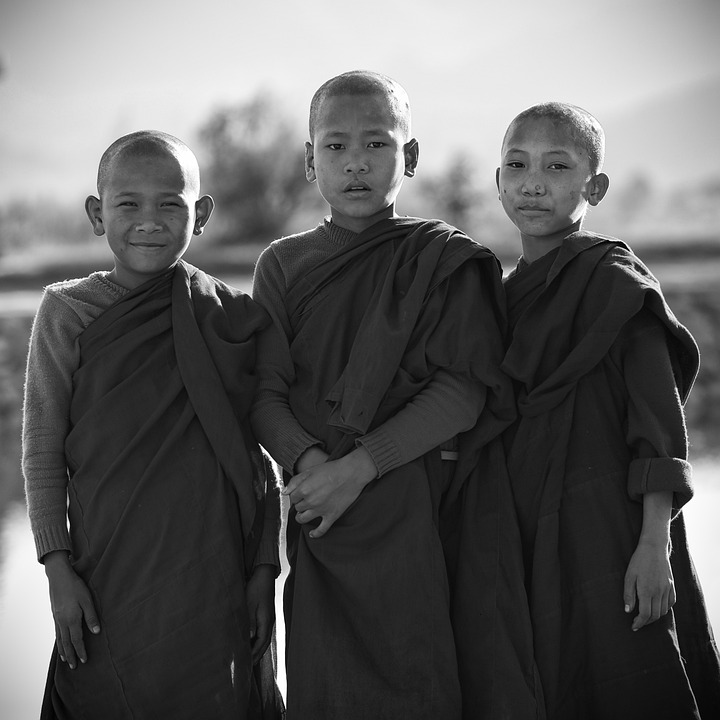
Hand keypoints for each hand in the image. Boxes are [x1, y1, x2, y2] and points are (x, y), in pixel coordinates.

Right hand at [44, 551, 99, 668]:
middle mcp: (62, 622)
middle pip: (66, 643)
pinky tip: (60, 643)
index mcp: (71, 619)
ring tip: (65, 660)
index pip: (76, 640)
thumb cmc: (76, 587)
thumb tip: (96, 633)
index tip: (84, 661)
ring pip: (59, 640)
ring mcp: (57, 619)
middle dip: (71, 656)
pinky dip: (58, 642)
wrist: (59, 577)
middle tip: (74, 667)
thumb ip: (91, 617)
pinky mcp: (54, 615)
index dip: (80, 651)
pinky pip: (56, 633)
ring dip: (63, 651)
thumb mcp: (87, 600)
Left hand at [246, 564, 275, 663]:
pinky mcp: (266, 615)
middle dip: (257, 655)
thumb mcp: (250, 604)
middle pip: (264, 643)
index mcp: (266, 620)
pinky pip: (263, 632)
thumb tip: (250, 637)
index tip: (246, 664)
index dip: (254, 654)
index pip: (261, 642)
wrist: (264, 575)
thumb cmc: (256, 588)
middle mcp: (270, 621)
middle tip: (248, 666)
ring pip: (265, 638)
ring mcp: (269, 618)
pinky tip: (252, 642)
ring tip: (250, 658)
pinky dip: (258, 640)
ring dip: (258, 648)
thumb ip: (250, 621)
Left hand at [284, 447, 377, 537]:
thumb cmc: (333, 469)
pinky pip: (321, 530)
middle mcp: (311, 501)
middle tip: (306, 500)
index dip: (296, 495)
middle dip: (300, 504)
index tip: (300, 493)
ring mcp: (321, 510)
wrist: (352, 473)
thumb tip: (284, 492)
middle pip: (298, 508)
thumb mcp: (311, 470)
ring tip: (304, 514)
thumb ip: (295, 481)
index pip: (292, 497)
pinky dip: (315, 533)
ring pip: (303, 519)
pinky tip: (312, 533)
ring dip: (302, 517)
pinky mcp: (332, 516)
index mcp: (304, 489)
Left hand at [623, 538, 674, 630]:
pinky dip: (664, 609)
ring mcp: (667, 589)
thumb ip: (628, 594)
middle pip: (655, 615)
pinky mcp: (672, 586)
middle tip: (637, 623)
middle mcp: (659, 592)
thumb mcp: (629, 576)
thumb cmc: (638, 562)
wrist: (654, 549)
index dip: (639, 623)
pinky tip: (657, 608)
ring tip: (645, 617)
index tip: (633, 626)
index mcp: (647, 591)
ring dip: (655, 617)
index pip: (645, 614)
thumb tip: (628, 611)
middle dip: (646, 622)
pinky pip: (671, 603)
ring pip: (663, 611)